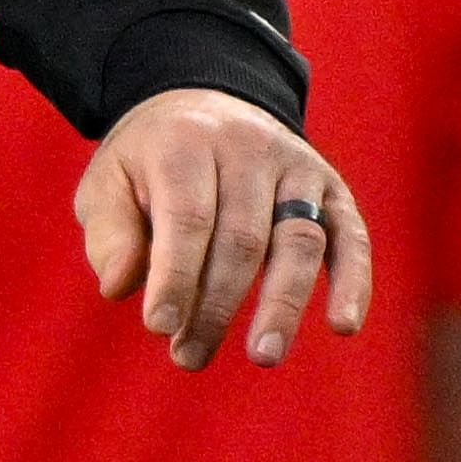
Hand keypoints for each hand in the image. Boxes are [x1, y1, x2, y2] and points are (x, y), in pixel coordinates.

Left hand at [77, 87, 369, 370]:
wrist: (203, 104)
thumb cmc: (148, 164)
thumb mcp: (108, 183)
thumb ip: (111, 233)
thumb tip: (119, 287)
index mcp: (187, 144)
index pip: (188, 217)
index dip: (176, 276)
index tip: (161, 327)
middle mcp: (248, 148)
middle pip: (242, 238)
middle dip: (217, 305)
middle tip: (190, 357)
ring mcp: (297, 166)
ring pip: (299, 239)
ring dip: (282, 304)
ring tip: (263, 356)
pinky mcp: (331, 188)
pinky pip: (350, 236)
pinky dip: (353, 281)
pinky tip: (343, 326)